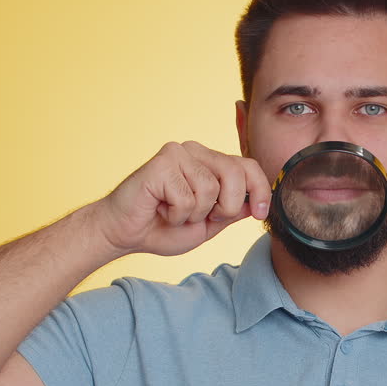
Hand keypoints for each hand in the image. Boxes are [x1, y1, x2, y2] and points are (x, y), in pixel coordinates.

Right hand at [90, 141, 271, 257]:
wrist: (125, 233)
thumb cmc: (163, 227)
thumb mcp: (210, 223)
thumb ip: (233, 209)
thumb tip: (259, 201)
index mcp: (210, 162)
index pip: (249, 166)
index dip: (261, 190)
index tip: (260, 212)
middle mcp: (196, 152)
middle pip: (236, 174)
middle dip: (226, 206)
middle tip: (202, 218)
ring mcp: (179, 154)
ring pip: (211, 189)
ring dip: (195, 214)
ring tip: (175, 212)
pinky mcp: (162, 162)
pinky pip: (187, 197)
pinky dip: (176, 214)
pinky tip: (161, 209)